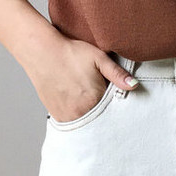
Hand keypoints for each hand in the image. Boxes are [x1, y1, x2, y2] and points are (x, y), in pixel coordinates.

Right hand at [23, 30, 138, 121]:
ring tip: (89, 102)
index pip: (114, 112)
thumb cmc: (70, 53)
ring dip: (92, 117)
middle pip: (101, 120)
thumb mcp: (99, 58)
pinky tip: (79, 106)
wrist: (41, 51)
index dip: (117, 107)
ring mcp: (67, 115)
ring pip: (88, 124)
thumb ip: (117, 74)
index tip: (117, 102)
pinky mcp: (57, 115)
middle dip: (106, 115)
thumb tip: (134, 85)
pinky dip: (79, 118)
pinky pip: (74, 123)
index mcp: (95, 99)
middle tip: (103, 102)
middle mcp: (81, 111)